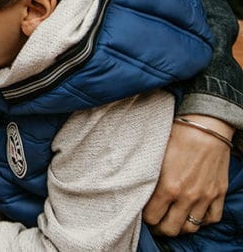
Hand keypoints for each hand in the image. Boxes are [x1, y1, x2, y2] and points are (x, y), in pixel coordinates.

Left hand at [143, 114, 231, 234]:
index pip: (152, 217)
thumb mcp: (154, 156)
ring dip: (180, 227)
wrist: (205, 127)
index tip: (143, 213)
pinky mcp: (218, 193)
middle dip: (160, 228)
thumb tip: (136, 191)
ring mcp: (205, 197)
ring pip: (191, 227)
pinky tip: (193, 213)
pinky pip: (212, 218)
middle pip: (171, 228)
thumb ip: (148, 177)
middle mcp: (187, 196)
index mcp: (167, 187)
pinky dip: (203, 220)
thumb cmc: (176, 136)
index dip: (145, 218)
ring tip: (173, 220)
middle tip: (156, 222)